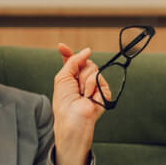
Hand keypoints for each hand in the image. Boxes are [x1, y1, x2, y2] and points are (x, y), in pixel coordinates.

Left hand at [51, 42, 107, 164]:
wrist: (73, 118)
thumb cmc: (64, 103)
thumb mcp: (62, 77)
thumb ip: (72, 61)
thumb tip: (87, 51)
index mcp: (71, 79)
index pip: (72, 62)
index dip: (67, 53)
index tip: (61, 46)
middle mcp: (83, 81)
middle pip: (86, 62)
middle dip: (79, 70)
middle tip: (75, 85)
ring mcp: (95, 87)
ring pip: (94, 69)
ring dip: (85, 81)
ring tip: (82, 95)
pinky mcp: (104, 93)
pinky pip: (100, 80)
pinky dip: (92, 88)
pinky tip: (89, 98)